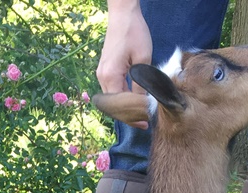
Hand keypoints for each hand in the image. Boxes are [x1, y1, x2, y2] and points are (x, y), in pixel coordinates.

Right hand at [96, 0, 151, 127]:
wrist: (122, 14)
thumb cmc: (133, 32)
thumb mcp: (142, 59)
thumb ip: (141, 83)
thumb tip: (143, 102)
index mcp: (110, 76)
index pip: (120, 105)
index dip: (132, 117)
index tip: (145, 123)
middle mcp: (102, 78)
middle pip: (114, 106)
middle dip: (128, 116)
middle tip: (144, 123)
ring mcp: (102, 74)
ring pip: (113, 99)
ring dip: (125, 108)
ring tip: (140, 116)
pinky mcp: (105, 70)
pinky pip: (112, 90)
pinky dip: (122, 98)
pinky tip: (133, 102)